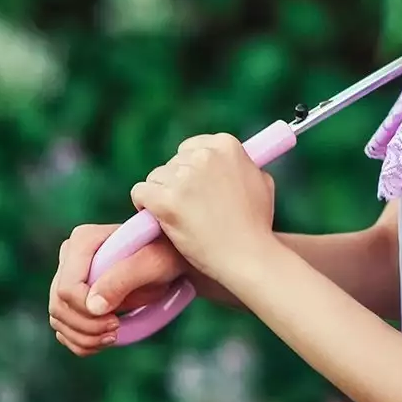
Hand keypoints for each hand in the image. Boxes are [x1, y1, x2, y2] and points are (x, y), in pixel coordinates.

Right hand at [48, 222, 188, 355]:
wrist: (168, 262)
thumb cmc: (165, 256)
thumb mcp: (154, 262)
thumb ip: (124, 279)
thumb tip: (93, 306)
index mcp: (83, 240)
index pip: (67, 289)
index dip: (86, 312)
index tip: (115, 320)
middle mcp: (69, 257)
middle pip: (59, 306)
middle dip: (86, 327)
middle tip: (116, 331)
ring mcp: (67, 277)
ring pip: (58, 319)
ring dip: (84, 338)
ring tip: (113, 337)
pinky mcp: (71, 298)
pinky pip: (63, 328)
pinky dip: (80, 342)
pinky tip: (103, 340)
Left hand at [130, 134, 278, 283]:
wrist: (247, 256)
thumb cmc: (257, 224)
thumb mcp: (262, 181)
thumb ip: (241, 165)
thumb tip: (228, 162)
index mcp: (226, 145)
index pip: (191, 148)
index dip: (191, 170)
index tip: (196, 190)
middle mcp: (204, 155)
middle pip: (173, 163)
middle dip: (177, 184)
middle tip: (190, 209)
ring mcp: (184, 178)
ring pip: (155, 178)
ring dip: (162, 196)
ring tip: (179, 218)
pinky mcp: (166, 200)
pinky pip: (139, 192)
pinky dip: (144, 205)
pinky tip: (158, 219)